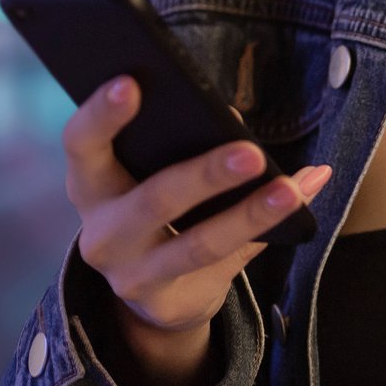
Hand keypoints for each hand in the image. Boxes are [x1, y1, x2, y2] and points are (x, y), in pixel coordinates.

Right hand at [62, 74, 332, 385]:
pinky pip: (229, 263)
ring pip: (198, 244)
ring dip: (250, 214)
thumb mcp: (151, 176)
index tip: (132, 82)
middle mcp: (101, 233)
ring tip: (290, 190)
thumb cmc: (156, 209)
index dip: (102, 114)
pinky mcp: (168, 303)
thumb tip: (231, 119)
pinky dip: (269, 230)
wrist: (152, 295)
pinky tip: (303, 200)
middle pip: (153, 200)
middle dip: (205, 175)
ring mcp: (132, 275)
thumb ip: (184, 144)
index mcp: (91, 183)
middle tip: (250, 152)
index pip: (82, 144)